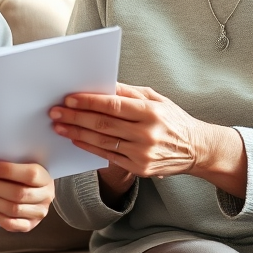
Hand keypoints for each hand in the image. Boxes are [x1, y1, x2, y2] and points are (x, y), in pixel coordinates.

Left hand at [0, 162, 53, 231]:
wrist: (36, 191)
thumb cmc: (25, 175)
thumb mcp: (23, 165)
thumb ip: (9, 165)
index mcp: (45, 178)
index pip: (29, 174)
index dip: (6, 171)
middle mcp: (45, 197)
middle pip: (17, 194)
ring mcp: (37, 214)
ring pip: (11, 209)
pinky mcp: (28, 225)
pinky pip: (8, 223)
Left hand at [50, 83, 246, 198]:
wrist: (197, 149)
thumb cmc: (174, 120)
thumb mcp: (156, 99)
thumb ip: (128, 93)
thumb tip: (102, 83)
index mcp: (151, 112)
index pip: (113, 105)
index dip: (89, 101)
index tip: (69, 98)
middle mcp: (147, 134)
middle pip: (103, 124)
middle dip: (76, 117)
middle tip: (55, 111)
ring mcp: (142, 154)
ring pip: (102, 142)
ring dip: (77, 133)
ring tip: (59, 126)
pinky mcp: (139, 169)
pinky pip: (108, 156)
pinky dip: (89, 147)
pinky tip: (75, 139)